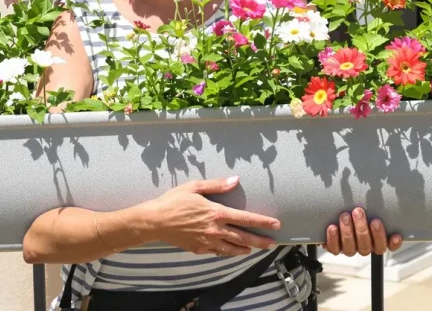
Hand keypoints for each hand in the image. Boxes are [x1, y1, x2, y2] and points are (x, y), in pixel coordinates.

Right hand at [140, 176, 280, 256]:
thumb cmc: (174, 201)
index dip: (262, 222)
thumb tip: (235, 180)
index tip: (275, 224)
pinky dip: (227, 251)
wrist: (155, 221)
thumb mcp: (195, 187)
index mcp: (216, 212)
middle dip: (260, 240)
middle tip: (272, 243)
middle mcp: (215, 229)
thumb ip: (217, 184)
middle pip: (243, 237)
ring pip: (232, 248)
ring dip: (245, 249)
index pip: (246, 218)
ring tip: (254, 249)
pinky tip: (232, 250)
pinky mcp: (199, 249)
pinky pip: (218, 252)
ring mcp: (207, 241)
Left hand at [324, 208, 401, 255]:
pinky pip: (334, 249)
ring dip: (348, 232)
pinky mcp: (335, 248)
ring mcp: (350, 249)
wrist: (334, 214)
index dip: (392, 244)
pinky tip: (333, 227)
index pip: (386, 245)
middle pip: (366, 246)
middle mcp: (364, 247)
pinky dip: (333, 239)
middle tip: (358, 212)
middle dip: (362, 229)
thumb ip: (375, 205)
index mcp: (376, 241)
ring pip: (351, 248)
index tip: (394, 235)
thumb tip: (381, 188)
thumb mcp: (369, 206)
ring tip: (345, 216)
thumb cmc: (357, 208)